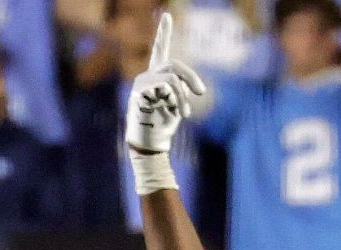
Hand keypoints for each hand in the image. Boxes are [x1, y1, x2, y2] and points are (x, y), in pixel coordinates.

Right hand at [125, 13, 205, 153]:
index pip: (159, 50)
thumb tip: (187, 85)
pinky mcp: (140, 92)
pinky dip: (176, 101)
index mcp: (157, 76)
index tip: (166, 15)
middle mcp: (148, 75)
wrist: (150, 142)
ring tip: (185, 114)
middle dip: (191, 77)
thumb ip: (180, 89)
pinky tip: (173, 113)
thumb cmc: (163, 124)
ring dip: (182, 96)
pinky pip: (165, 89)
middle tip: (201, 93)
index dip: (163, 33)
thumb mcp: (177, 104)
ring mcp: (142, 83)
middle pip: (174, 64)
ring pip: (171, 78)